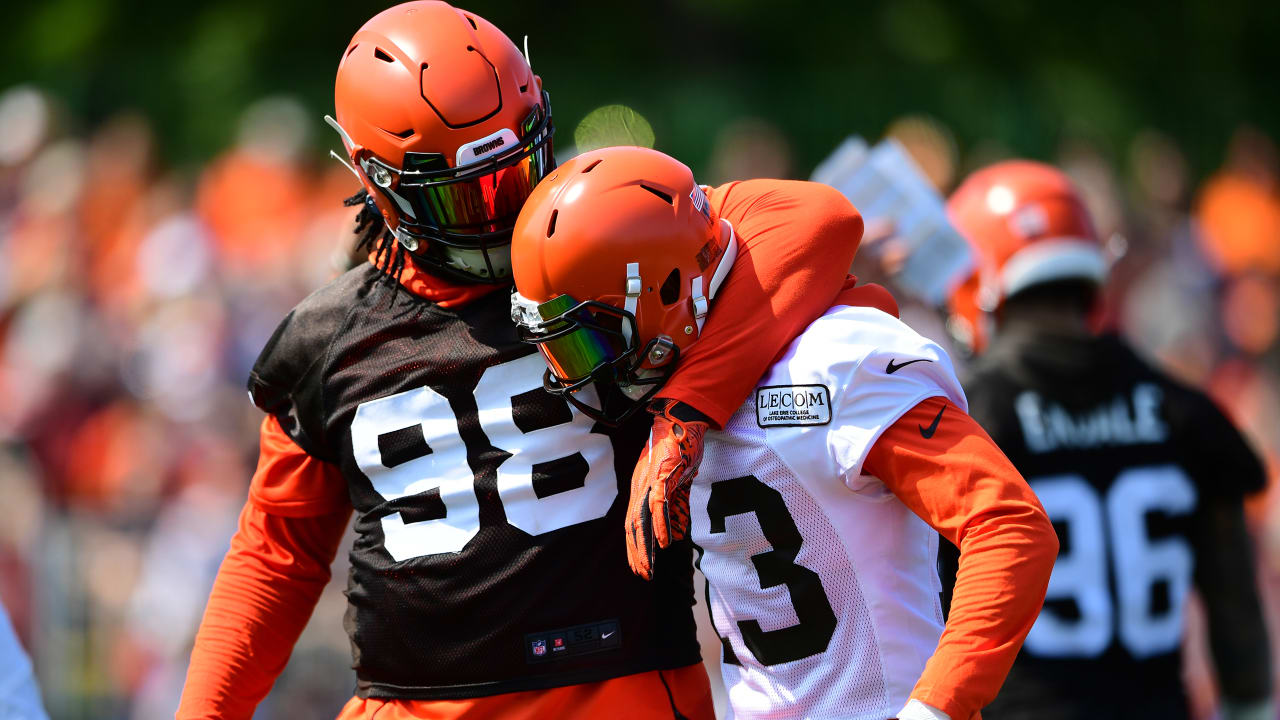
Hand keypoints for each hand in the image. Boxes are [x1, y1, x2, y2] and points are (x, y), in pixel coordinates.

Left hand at [625, 400, 709, 579]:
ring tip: (649, 566)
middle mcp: (639, 486)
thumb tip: (677, 537)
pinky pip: (659, 504)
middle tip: (642, 574)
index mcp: (641, 489)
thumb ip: (676, 510)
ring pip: (641, 519)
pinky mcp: (662, 474)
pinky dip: (662, 525)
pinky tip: (665, 543)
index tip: (639, 566)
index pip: (632, 523)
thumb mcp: (677, 485)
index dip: (634, 546)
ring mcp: (648, 480)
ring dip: (645, 546)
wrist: (682, 419)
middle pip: (632, 526)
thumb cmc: (679, 450)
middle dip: (636, 553)